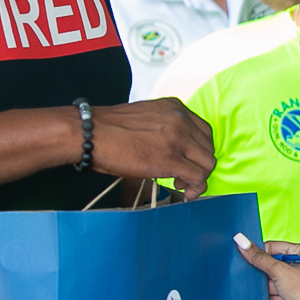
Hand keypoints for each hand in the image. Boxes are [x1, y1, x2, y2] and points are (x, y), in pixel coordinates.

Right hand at [87, 99, 214, 198]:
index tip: (189, 161)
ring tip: (181, 184)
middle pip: (208, 148)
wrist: (92, 133)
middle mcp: (181, 120)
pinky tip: (182, 191)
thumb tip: (173, 149)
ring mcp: (178, 138)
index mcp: (174, 108)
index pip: (203, 131)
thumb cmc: (109, 129)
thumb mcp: (146, 119)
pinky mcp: (172, 159)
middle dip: (199, 165)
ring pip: (207, 163)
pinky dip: (194, 188)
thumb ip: (165, 128)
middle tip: (184, 176)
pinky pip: (198, 177)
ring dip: (198, 178)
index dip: (198, 150)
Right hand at [233, 233, 299, 299]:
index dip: (259, 251)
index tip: (244, 254)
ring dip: (262, 284)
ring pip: (271, 281)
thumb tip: (242, 242)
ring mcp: (294, 283)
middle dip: (259, 270)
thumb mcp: (279, 270)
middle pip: (271, 265)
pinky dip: (265, 296)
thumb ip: (259, 258)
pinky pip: (273, 294)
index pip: (274, 247)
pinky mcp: (290, 298)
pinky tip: (254, 297)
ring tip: (249, 285)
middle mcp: (299, 267)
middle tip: (244, 270)